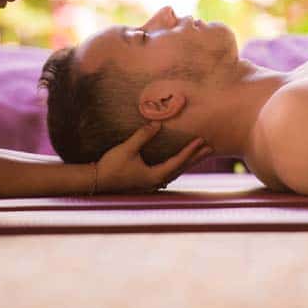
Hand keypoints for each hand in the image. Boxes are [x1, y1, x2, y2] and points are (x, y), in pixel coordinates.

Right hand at [95, 121, 213, 192]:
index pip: (177, 162)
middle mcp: (156, 182)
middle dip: (195, 157)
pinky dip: (177, 164)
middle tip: (211, 147)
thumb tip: (158, 123)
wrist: (96, 181)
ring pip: (176, 171)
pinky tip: (179, 161)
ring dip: (188, 161)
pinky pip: (168, 172)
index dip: (190, 151)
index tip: (201, 141)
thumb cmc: (111, 166)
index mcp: (154, 176)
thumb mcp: (127, 148)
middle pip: (181, 168)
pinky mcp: (146, 182)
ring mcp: (151, 183)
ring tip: (199, 152)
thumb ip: (143, 136)